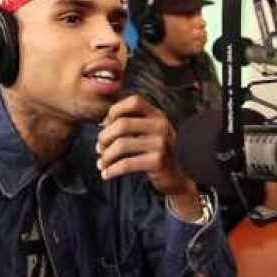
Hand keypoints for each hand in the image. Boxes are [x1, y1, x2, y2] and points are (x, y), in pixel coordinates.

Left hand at [96, 94, 201, 218]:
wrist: (177, 176)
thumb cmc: (156, 152)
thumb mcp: (149, 131)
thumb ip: (131, 123)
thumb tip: (102, 124)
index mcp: (157, 114)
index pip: (134, 101)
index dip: (115, 110)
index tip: (105, 125)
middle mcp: (161, 125)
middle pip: (122, 124)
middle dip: (104, 137)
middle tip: (99, 148)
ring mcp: (160, 143)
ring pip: (121, 145)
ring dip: (106, 156)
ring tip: (101, 163)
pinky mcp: (157, 162)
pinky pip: (126, 164)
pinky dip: (112, 170)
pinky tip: (106, 174)